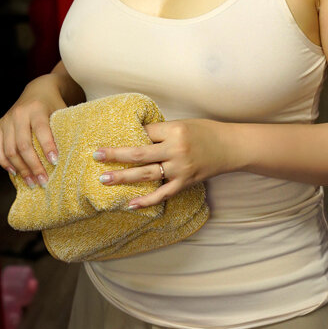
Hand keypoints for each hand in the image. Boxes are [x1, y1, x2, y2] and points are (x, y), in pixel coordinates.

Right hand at [0, 74, 66, 187]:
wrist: (39, 89)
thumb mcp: (62, 111)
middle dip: (33, 165)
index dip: (47, 147)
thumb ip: (63, 130)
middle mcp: (19, 113)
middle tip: (43, 181)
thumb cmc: (55, 104)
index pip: (41, 130)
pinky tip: (15, 173)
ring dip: (21, 169)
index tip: (55, 163)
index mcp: (36, 108)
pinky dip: (5, 163)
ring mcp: (7, 120)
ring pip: (10, 150)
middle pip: (23, 144)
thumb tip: (72, 157)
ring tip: (32, 182)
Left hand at [93, 118, 227, 207]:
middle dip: (115, 155)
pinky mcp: (185, 183)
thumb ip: (161, 132)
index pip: (144, 132)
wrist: (231, 147)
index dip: (128, 135)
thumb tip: (135, 136)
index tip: (109, 138)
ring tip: (104, 179)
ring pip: (146, 174)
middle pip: (139, 153)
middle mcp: (176, 149)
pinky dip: (146, 200)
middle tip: (96, 156)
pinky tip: (130, 204)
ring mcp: (180, 168)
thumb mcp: (183, 124)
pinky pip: (162, 194)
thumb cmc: (205, 132)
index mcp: (175, 130)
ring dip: (123, 177)